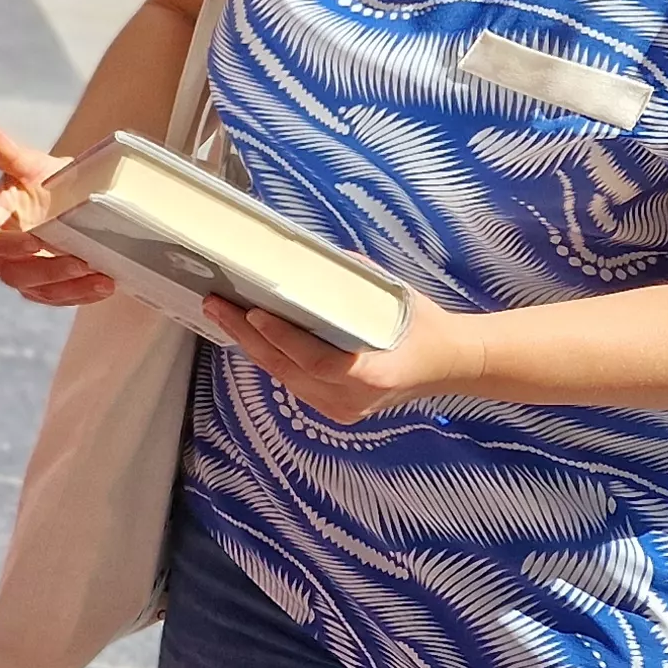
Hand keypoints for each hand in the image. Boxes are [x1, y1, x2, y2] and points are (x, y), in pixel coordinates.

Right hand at [0, 124, 111, 307]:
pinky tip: (106, 284)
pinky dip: (83, 294)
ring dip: (69, 288)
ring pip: (38, 291)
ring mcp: (24, 274)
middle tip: (79, 262)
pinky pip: (60, 298)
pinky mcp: (47, 288)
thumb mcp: (29, 165)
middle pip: (13, 274)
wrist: (69, 198)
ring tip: (101, 278)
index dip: (2, 246)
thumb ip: (7, 153)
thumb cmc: (44, 181)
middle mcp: (1, 255)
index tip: (32, 241)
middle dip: (47, 271)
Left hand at [207, 289, 484, 425]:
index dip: (284, 339)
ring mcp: (343, 410)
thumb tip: (307, 256)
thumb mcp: (392, 295)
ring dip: (252, 346)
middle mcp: (354, 400)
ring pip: (285, 378)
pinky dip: (271, 356)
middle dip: (248, 336)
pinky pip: (294, 381)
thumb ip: (351, 280)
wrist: (449, 364)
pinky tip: (249, 333)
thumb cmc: (422, 324)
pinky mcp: (335, 410)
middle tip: (218, 304)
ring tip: (223, 314)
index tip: (256, 313)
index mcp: (374, 374)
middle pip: (289, 370)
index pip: (318, 361)